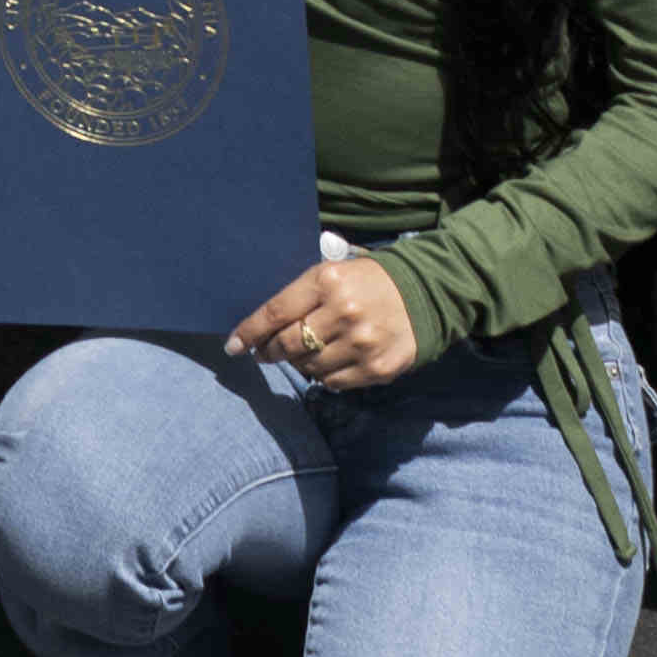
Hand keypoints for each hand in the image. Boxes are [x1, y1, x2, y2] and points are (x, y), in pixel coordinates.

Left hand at [229, 248, 420, 392]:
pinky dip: (323, 376)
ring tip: (303, 353)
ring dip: (298, 363)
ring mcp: (362, 343)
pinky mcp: (378, 368)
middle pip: (288, 344)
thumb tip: (261, 328)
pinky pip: (334, 383)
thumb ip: (300, 296)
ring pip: (309, 367)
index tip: (232, 346)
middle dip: (269, 351)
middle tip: (263, 353)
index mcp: (327, 281)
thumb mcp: (331, 273)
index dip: (248, 332)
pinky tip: (328, 362)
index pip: (274, 313)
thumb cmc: (366, 281)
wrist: (423, 294)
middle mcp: (344, 313)